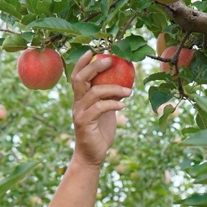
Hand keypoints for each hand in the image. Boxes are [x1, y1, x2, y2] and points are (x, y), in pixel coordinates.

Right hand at [70, 50, 132, 166]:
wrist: (92, 155)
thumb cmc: (100, 131)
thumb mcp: (106, 110)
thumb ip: (110, 96)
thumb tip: (124, 82)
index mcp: (80, 98)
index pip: (77, 75)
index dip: (82, 62)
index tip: (93, 51)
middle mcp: (77, 103)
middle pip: (81, 78)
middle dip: (95, 66)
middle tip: (111, 60)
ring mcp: (79, 113)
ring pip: (93, 92)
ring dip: (114, 88)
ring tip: (129, 91)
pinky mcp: (84, 123)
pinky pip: (99, 108)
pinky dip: (112, 104)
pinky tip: (123, 106)